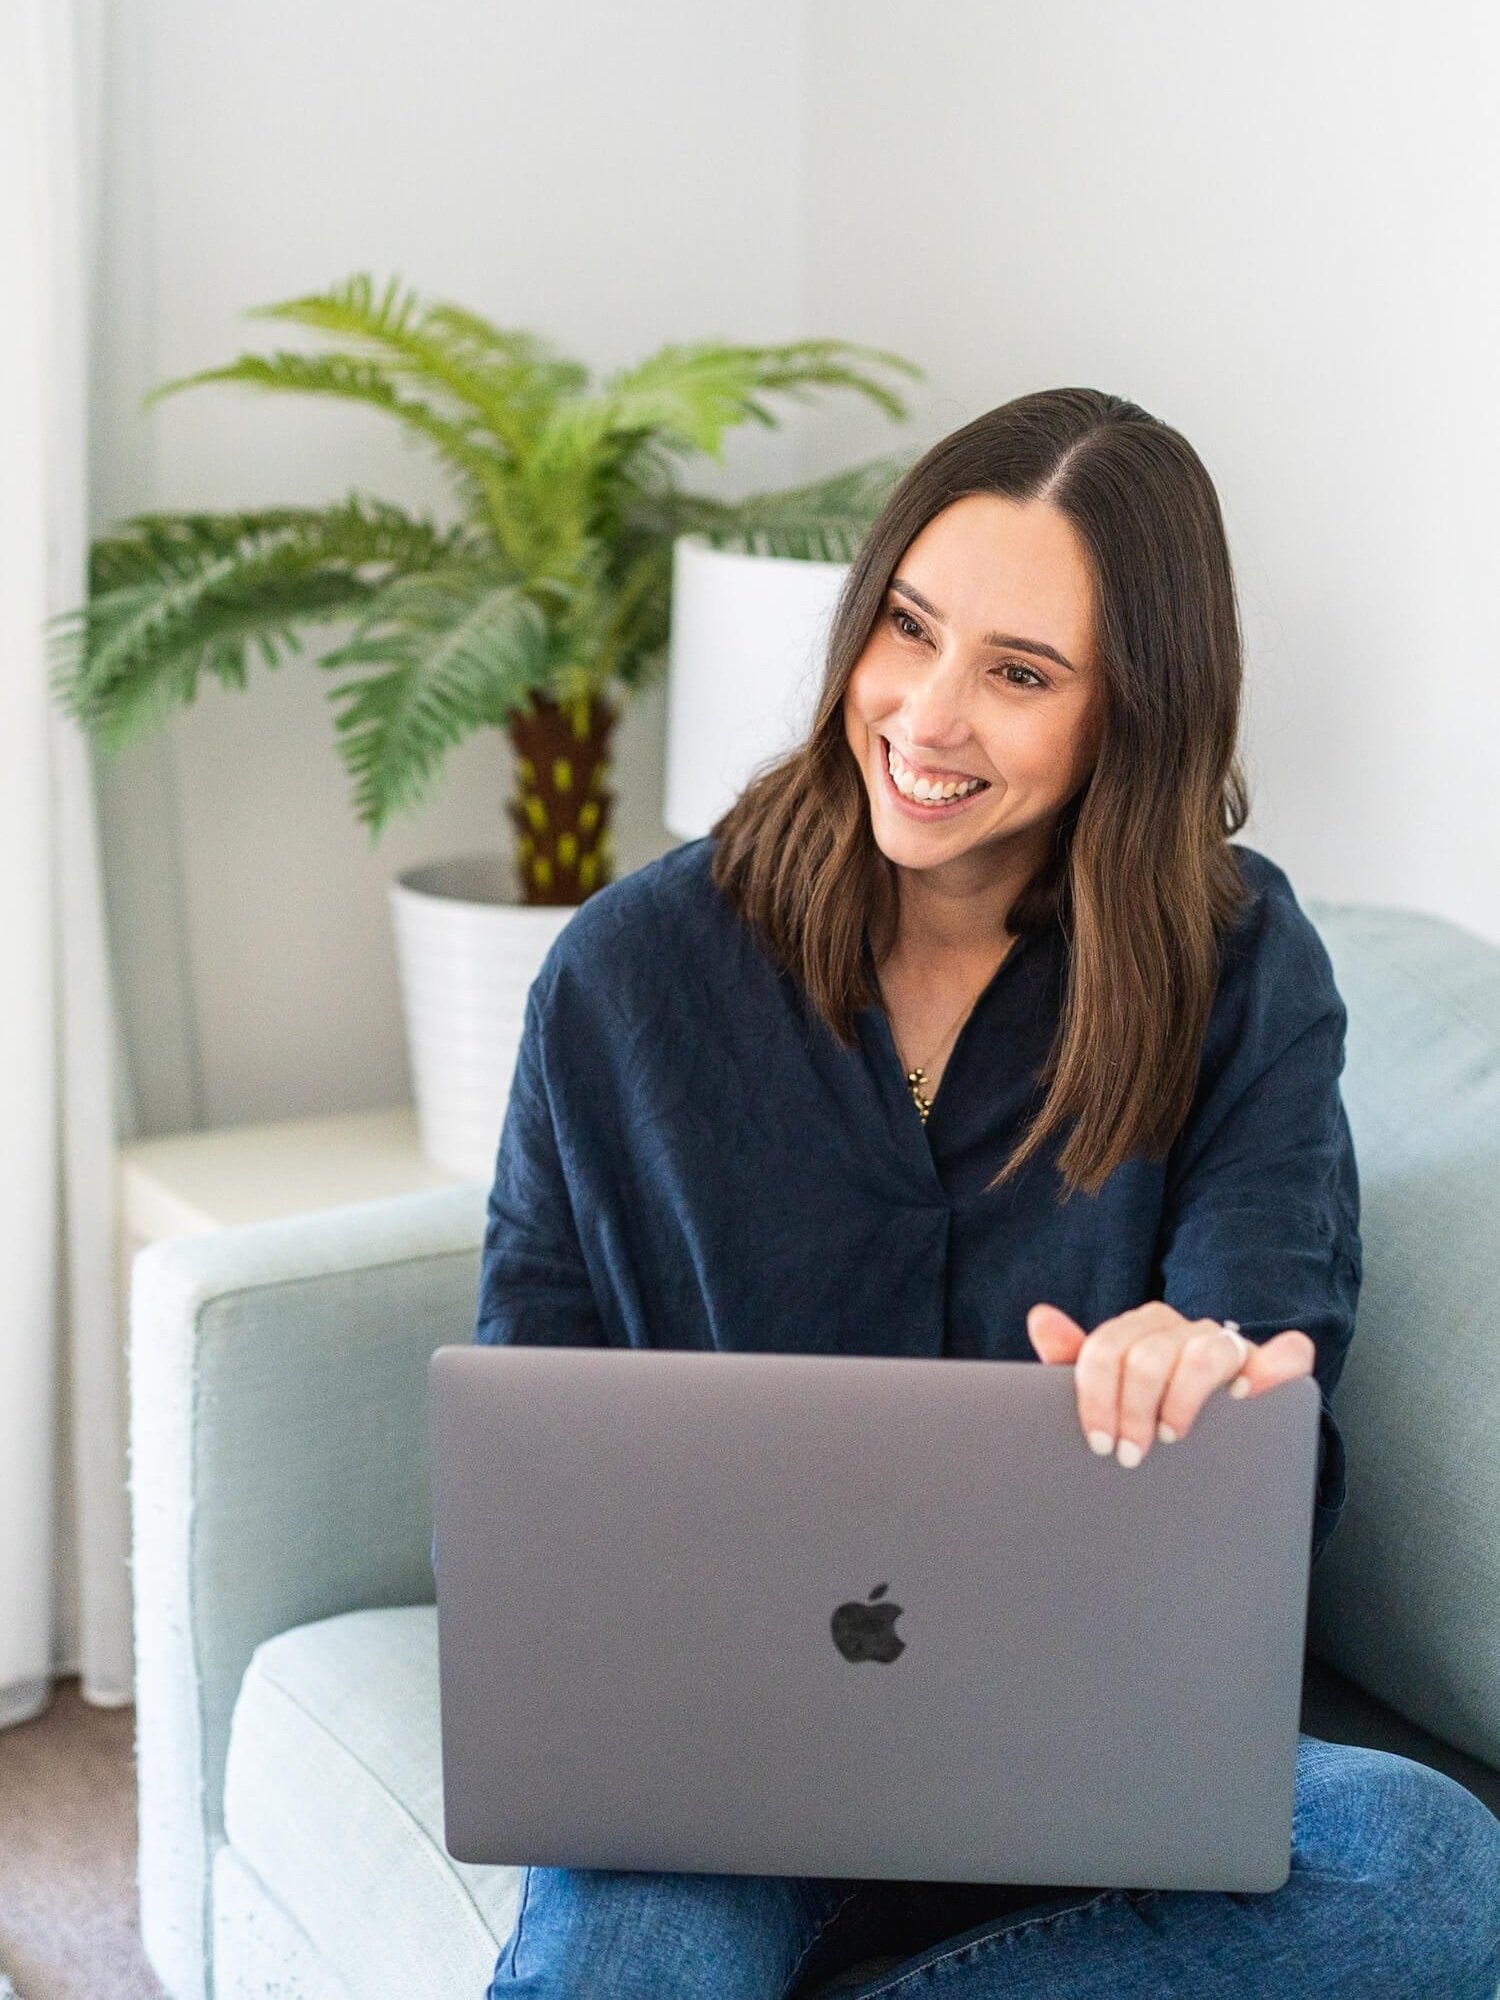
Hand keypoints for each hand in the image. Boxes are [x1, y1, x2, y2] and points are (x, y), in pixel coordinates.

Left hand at [1025, 1300, 1315, 1468]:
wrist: (1209, 1443)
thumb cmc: (1146, 1414)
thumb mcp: (1109, 1392)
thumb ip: (1073, 1359)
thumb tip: (1041, 1316)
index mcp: (1140, 1330)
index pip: (1107, 1347)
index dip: (1097, 1396)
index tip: (1099, 1442)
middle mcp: (1183, 1329)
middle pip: (1148, 1353)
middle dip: (1133, 1409)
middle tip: (1130, 1455)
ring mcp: (1228, 1345)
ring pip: (1202, 1350)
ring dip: (1183, 1398)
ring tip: (1173, 1437)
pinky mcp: (1273, 1366)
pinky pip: (1287, 1353)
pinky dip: (1271, 1370)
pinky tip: (1246, 1397)